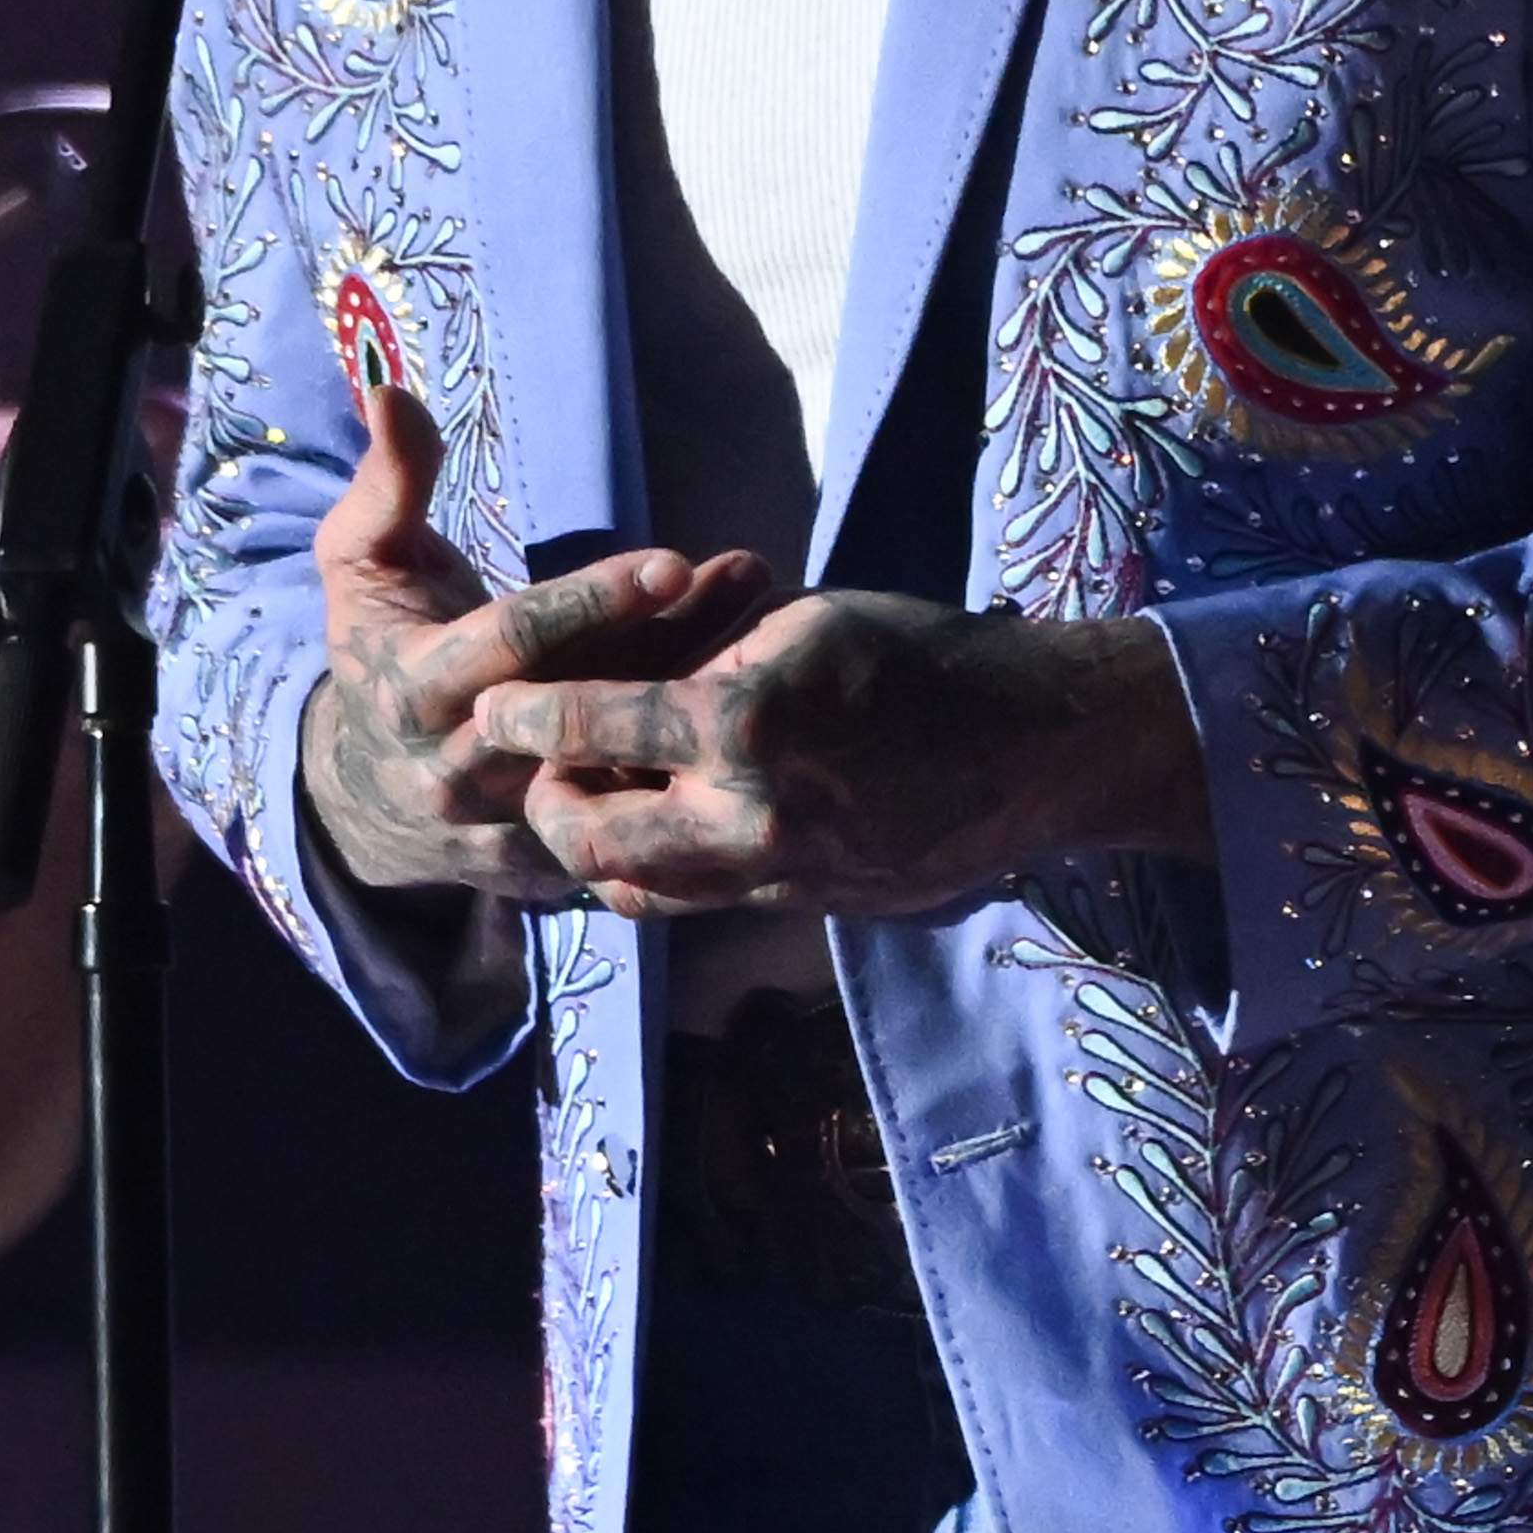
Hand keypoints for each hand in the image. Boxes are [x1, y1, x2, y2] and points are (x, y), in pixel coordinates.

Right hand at [297, 388, 757, 904]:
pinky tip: (749, 685)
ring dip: (695, 687)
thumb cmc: (380, 640)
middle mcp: (459, 769)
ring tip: (767, 618)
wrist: (366, 783)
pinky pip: (628, 806)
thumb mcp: (362, 559)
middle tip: (747, 575)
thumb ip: (390, 483)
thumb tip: (390, 391)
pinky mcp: (548, 860)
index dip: (593, 602)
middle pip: (583, 702)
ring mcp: (507, 824)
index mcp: (414, 691)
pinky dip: (683, 751)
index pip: (513, 645)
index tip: (671, 561)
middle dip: (672, 638)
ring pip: (617, 757)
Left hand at [489, 593, 1207, 922]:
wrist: (1036, 750)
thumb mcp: (804, 621)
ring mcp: (775, 878)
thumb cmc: (924, 654)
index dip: (526, 715)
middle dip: (545, 801)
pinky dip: (659, 875)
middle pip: (584, 838)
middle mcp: (746, 817)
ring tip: (590, 803)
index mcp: (743, 721)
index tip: (495, 702)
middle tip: (538, 765)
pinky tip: (662, 833)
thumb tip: (632, 670)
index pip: (588, 726)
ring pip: (632, 891)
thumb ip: (710, 656)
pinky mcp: (803, 911)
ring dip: (595, 850)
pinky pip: (697, 907)